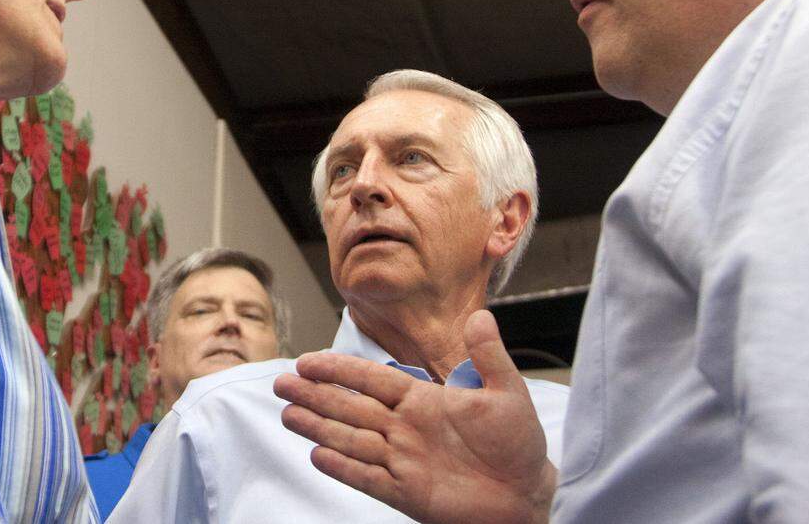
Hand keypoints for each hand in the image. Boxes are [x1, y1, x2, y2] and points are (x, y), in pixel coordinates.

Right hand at [273, 310, 555, 523]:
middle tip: (281, 383)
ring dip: (320, 428)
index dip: (340, 370)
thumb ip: (489, 356)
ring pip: (352, 441)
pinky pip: (369, 478)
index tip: (308, 360)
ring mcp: (404, 460)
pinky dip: (344, 468)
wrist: (527, 492)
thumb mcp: (507, 392)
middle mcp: (406, 428)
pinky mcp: (408, 493)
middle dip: (317, 395)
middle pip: (352, 408)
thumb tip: (481, 315)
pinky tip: (318, 456)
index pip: (372, 379)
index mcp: (423, 400)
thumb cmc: (518, 442)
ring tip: (288, 415)